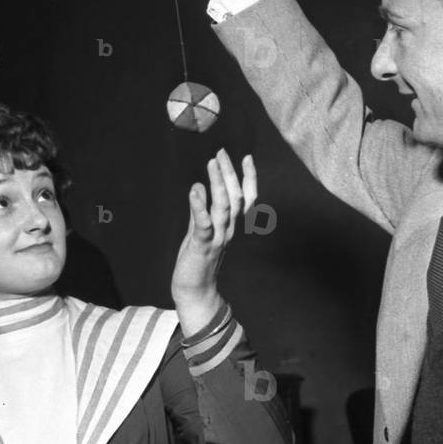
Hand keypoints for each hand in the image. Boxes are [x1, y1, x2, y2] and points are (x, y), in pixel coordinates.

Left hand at [171, 150, 256, 334]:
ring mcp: (217, 239)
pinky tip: (195, 190)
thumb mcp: (200, 231)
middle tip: (221, 153)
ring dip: (219, 183)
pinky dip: (199, 207)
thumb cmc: (197, 259)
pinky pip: (204, 225)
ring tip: (212, 163)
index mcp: (231, 226)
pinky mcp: (202, 246)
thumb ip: (200, 210)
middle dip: (230, 174)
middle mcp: (228, 231)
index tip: (246, 157)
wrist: (193, 290)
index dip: (249, 178)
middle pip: (236, 198)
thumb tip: (200, 186)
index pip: (246, 198)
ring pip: (224, 208)